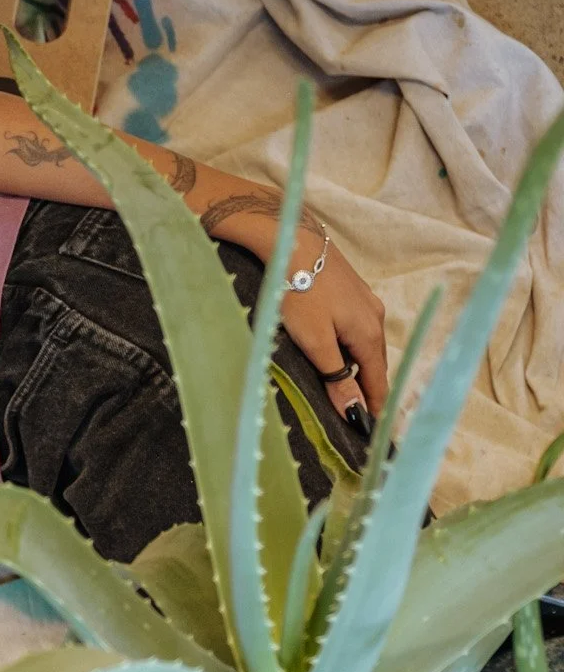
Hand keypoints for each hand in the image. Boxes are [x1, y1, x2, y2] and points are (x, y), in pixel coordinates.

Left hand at [276, 232, 386, 421]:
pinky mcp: (350, 292)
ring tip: (354, 392)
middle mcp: (375, 317)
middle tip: (366, 417)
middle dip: (370, 390)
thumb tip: (356, 411)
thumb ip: (335, 376)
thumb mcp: (315, 341)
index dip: (377, 406)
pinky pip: (355, 329)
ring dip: (360, 368)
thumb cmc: (299, 291)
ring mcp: (364, 302)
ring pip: (364, 345)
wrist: (292, 240)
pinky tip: (340, 354)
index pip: (378, 380)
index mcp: (369, 333)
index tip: (379, 431)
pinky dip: (351, 348)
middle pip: (373, 363)